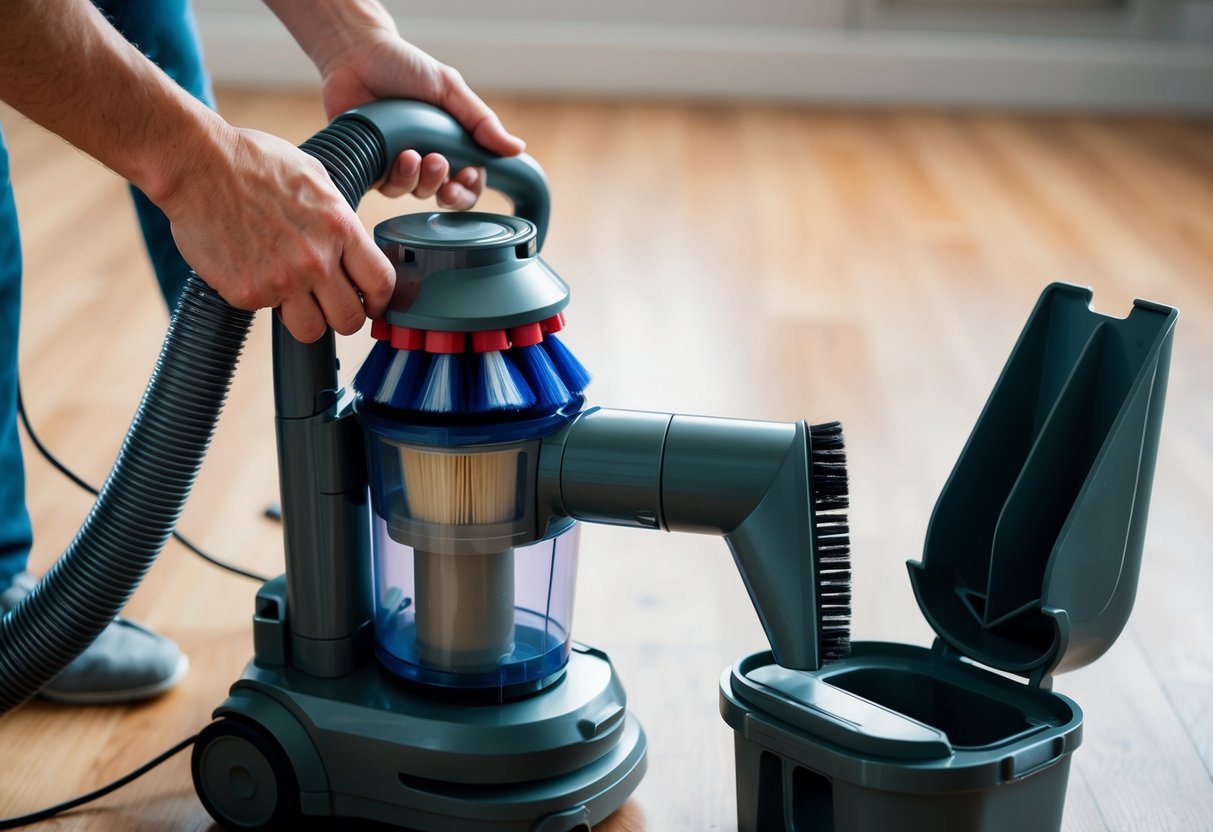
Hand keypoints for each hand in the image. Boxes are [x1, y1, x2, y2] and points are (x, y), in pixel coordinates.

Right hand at [160, 126, 394, 342]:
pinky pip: (266, 312)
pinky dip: (261, 298)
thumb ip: (338, 218)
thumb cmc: (254, 162)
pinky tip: (250, 268)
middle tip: (329, 304)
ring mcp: (281, 281)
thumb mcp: (315, 178)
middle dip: (343, 316)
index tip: (371, 304)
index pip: (381, 284)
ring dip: (305, 318)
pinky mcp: (247, 293)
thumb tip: (351, 244)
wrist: (197, 164)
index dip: (380, 301)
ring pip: (312, 330)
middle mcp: (316, 261)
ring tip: (290, 293)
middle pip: (350, 320)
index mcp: (339, 228)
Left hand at [312, 9, 525, 208]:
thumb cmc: (404, 67)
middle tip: (444, 172)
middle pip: (446, 197)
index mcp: (450, 144)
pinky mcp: (371, 168)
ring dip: (421, 180)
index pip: (470, 181)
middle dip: (450, 193)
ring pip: (416, 194)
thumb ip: (482, 122)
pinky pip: (389, 188)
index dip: (471, 187)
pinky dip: (397, 177)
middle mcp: (427, 159)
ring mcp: (398, 166)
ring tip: (415, 155)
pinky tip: (398, 155)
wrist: (357, 55)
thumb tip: (517, 148)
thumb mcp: (449, 89)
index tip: (469, 175)